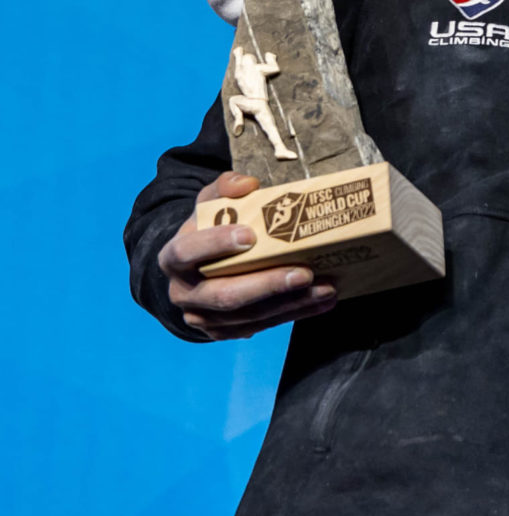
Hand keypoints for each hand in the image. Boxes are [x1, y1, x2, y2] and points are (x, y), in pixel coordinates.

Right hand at [160, 171, 335, 340]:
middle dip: (268, 284)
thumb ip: (225, 188)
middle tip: (305, 273)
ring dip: (292, 304)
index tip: (250, 235)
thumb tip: (247, 184)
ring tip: (327, 289)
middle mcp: (183, 292)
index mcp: (175, 257)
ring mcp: (202, 317)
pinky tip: (321, 303)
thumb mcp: (211, 203)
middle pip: (225, 295)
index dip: (216, 244)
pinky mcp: (223, 331)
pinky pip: (261, 326)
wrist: (195, 270)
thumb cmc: (210, 230)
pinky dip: (294, 314)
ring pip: (249, 316)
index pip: (187, 251)